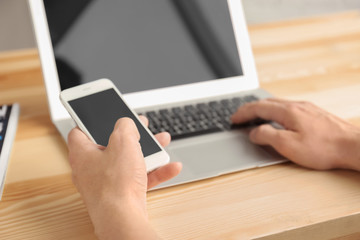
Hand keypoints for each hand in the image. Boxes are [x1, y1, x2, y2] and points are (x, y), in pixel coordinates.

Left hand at [67, 117, 181, 239]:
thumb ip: (125, 126)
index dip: (92, 122)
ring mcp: (106, 184)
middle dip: (132, 136)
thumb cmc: (116, 184)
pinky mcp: (120, 196)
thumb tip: (126, 124)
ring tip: (162, 142)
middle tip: (142, 129)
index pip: (80, 132)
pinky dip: (153, 172)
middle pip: (111, 146)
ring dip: (147, 152)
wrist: (123, 219)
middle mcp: (91, 169)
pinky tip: (170, 167)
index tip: (105, 118)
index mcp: (82, 153)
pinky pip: (138, 179)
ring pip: (127, 162)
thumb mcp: (123, 141)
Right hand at [231, 98, 359, 170]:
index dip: (243, 113)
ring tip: (255, 116)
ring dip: (263, 109)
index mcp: (287, 111)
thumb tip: (254, 132)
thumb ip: (267, 136)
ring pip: (278, 104)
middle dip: (250, 109)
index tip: (233, 119)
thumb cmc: (324, 148)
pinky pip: (288, 108)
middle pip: (267, 102)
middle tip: (240, 116)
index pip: (258, 107)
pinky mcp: (314, 114)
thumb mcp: (289, 145)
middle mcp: (296, 105)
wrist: (353, 146)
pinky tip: (278, 119)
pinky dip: (275, 112)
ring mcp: (307, 108)